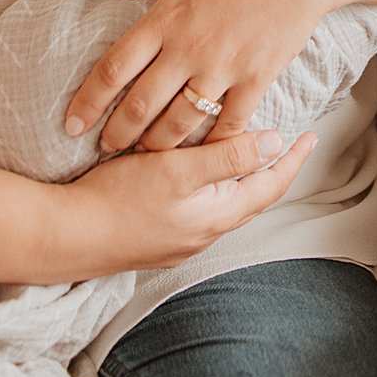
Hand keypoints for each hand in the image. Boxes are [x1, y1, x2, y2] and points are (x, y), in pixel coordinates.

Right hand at [48, 130, 317, 279]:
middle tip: (291, 140)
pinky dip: (216, 187)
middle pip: (253, 197)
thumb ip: (228, 157)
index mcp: (216, 216)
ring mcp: (180, 240)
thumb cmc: (119, 200)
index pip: (270, 186)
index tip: (312, 136)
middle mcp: (204, 234)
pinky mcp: (158, 238)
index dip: (293, 160)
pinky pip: (202, 210)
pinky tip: (206, 173)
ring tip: (255, 151)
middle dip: (274, 169)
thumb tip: (276, 143)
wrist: (65, 236)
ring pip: (227, 204)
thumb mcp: (178, 171)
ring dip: (244, 178)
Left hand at [65, 0, 334, 152]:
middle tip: (105, 148)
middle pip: (140, 106)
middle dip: (117, 134)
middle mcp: (189, 48)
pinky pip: (228, 124)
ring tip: (146, 156)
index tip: (71, 123)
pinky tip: (202, 155)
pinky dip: (212, 145)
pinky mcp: (257, 77)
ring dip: (156, 146)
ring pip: (178, 124)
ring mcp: (223, 67)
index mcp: (167, 17)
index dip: (88, 101)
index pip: (114, 69)